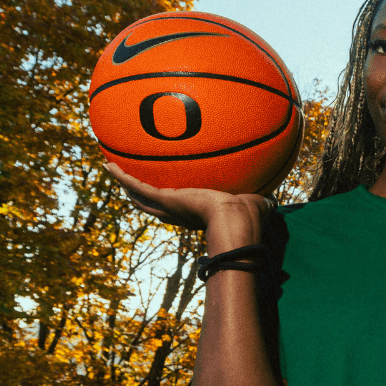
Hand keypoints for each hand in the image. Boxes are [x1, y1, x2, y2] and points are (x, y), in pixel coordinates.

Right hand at [102, 161, 271, 251]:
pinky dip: (122, 175)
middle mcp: (180, 213)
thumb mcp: (257, 201)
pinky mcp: (164, 199)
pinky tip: (108, 163)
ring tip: (111, 168)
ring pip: (140, 195)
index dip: (171, 201)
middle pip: (153, 204)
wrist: (237, 222)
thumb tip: (277, 196)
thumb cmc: (251, 216)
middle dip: (141, 193)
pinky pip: (137, 185)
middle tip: (129, 180)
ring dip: (125, 182)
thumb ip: (263, 198)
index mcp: (198, 213)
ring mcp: (170, 207)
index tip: (167, 194)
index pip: (180, 208)